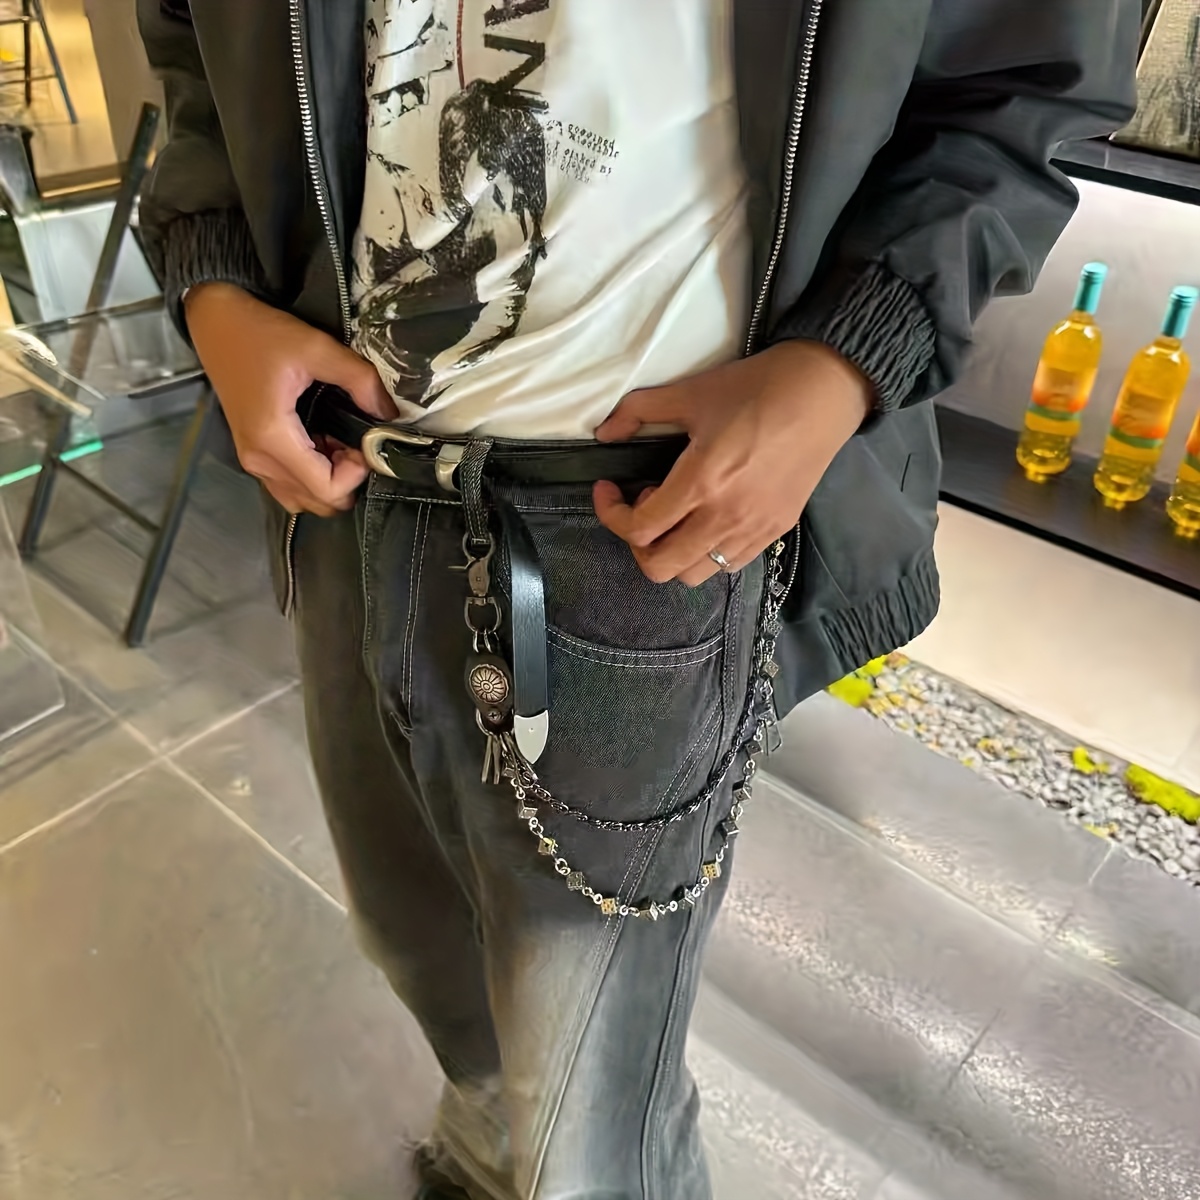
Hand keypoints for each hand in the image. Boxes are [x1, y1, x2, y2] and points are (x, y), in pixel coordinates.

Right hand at [185, 284, 395, 515]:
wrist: (218, 325)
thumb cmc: (262, 334)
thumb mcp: (318, 347)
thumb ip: (360, 380)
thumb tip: (390, 414)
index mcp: (272, 438)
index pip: (326, 490)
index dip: (356, 474)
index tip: (363, 442)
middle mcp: (258, 460)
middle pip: (318, 503)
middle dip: (346, 479)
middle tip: (354, 441)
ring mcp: (253, 462)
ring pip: (304, 500)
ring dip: (330, 479)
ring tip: (338, 441)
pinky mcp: (253, 456)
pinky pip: (290, 487)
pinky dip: (312, 476)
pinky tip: (321, 443)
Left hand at [593, 341, 872, 585]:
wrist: (824, 392)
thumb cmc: (756, 388)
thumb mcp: (690, 392)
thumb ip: (638, 412)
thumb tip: (604, 433)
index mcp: (700, 482)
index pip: (639, 528)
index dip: (611, 514)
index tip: (609, 489)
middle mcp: (725, 516)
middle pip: (660, 567)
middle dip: (637, 543)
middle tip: (643, 507)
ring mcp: (753, 530)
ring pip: (694, 574)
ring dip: (673, 552)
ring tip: (678, 514)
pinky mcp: (776, 531)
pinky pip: (729, 565)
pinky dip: (706, 553)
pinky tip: (708, 519)